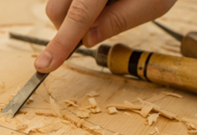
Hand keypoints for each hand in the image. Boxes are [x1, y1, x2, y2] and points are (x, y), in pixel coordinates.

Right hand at [34, 0, 175, 72]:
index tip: (44, 65)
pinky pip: (64, 0)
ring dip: (74, 18)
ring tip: (104, 7)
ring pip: (57, 5)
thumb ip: (118, 22)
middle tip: (97, 26)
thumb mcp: (151, 4)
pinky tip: (98, 3)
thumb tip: (87, 41)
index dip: (61, 43)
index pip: (78, 15)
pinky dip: (76, 8)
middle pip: (56, 10)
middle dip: (69, 29)